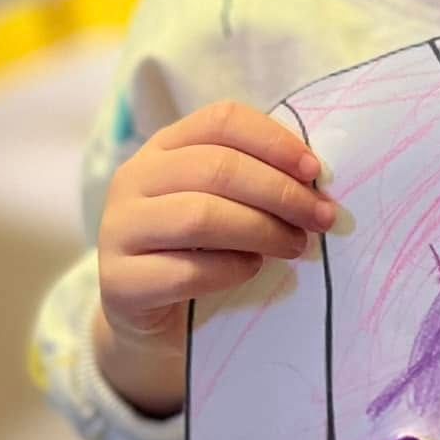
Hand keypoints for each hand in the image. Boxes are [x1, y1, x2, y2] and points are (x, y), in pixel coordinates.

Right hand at [93, 101, 334, 413]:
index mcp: (163, 147)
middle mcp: (133, 179)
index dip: (273, 140)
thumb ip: (256, 180)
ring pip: (201, 216)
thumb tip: (315, 180)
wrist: (150, 319)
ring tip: (295, 246)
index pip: (221, 120)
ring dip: (262, 230)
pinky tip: (251, 270)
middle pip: (217, 168)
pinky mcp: (118, 282)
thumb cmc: (200, 251)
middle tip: (322, 217)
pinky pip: (186, 270)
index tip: (314, 170)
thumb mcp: (224, 203)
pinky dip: (231, 269)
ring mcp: (118, 229)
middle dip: (281, 192)